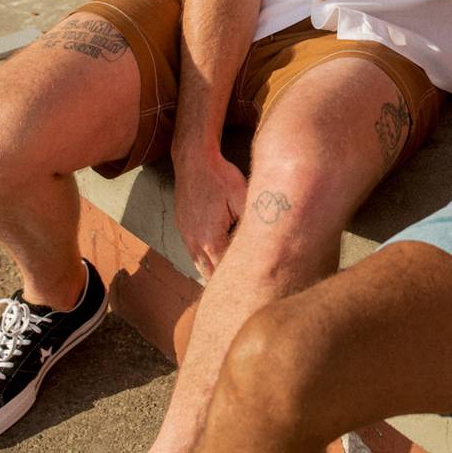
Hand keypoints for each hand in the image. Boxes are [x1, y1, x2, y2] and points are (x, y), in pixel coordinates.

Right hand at [172, 154, 247, 279]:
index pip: (226, 272)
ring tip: (231, 281)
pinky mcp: (183, 228)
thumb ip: (253, 221)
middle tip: (244, 291)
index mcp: (211, 240)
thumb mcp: (243, 197)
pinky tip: (216, 259)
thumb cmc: (220, 177)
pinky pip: (194, 253)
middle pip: (210, 275)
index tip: (253, 288)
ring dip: (214, 272)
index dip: (240, 281)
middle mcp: (195, 243)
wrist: (193, 160)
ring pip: (200, 266)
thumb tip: (268, 238)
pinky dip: (205, 260)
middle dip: (226, 283)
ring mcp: (186, 236)